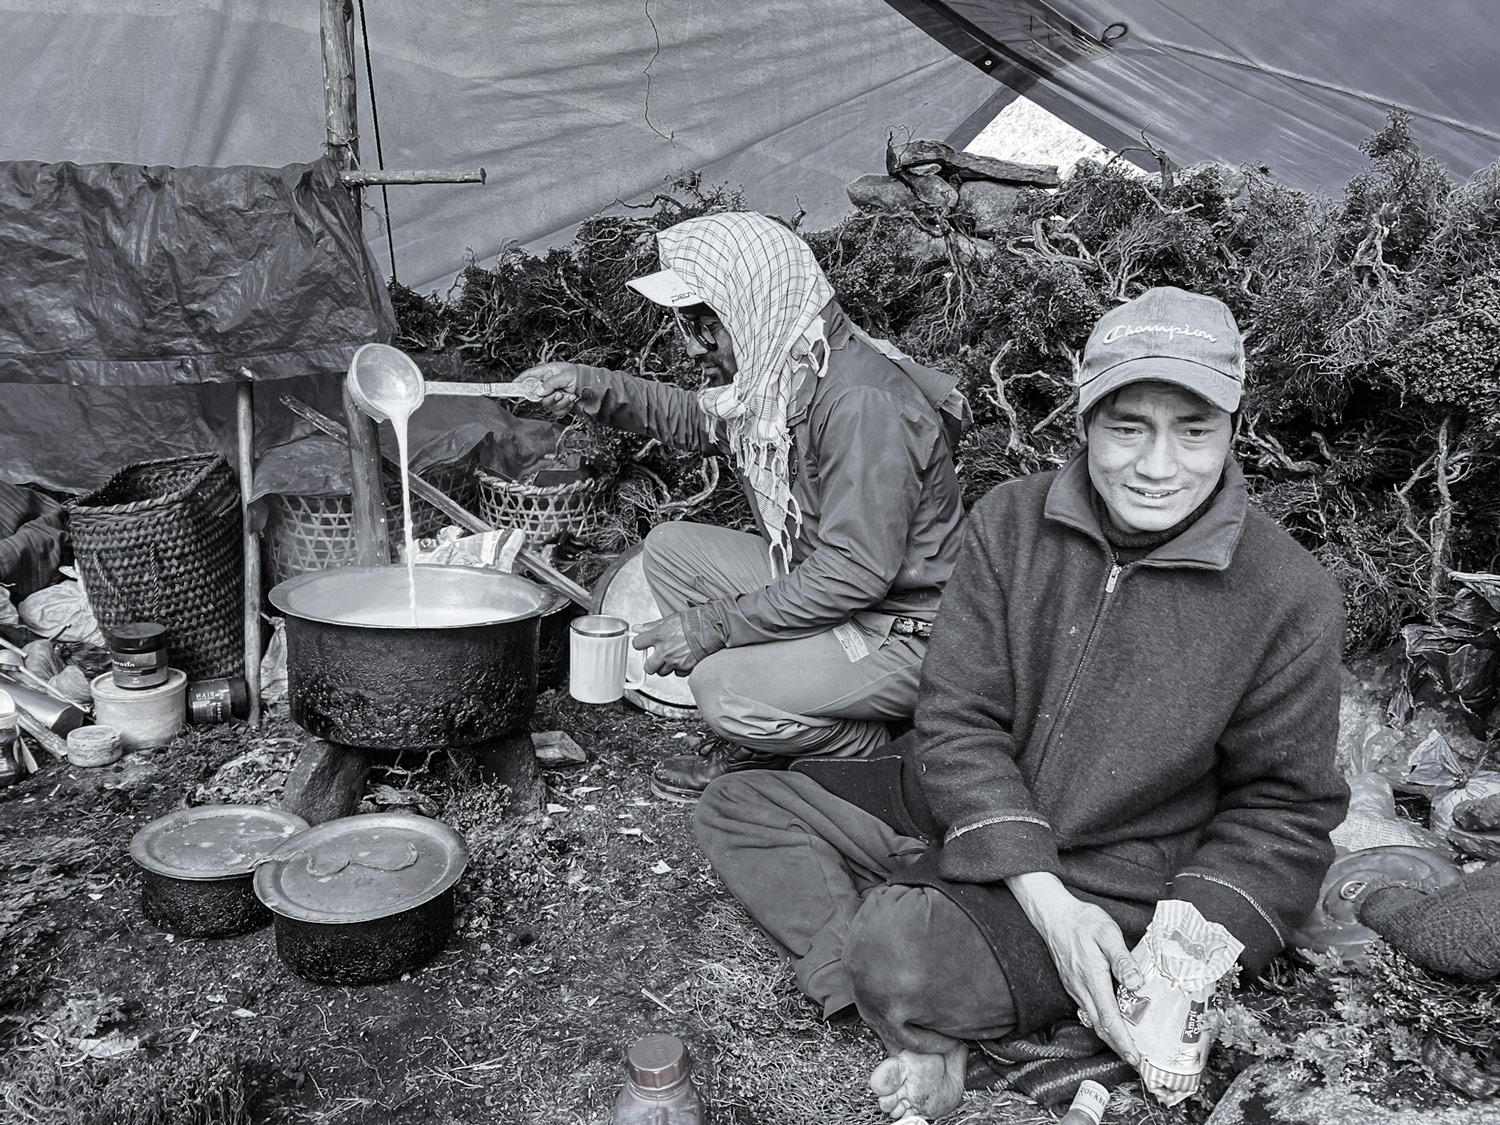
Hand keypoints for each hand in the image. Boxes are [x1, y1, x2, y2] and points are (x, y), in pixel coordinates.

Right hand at [519, 361, 581, 414]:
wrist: (593, 388)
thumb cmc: (580, 376)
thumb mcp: (565, 375)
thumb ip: (551, 383)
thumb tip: (539, 391)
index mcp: (547, 372)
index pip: (529, 376)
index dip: (520, 381)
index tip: (513, 386)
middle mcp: (548, 384)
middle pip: (537, 395)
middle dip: (549, 397)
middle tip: (559, 394)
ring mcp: (552, 395)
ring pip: (547, 404)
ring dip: (560, 402)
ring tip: (570, 395)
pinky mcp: (558, 404)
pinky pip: (556, 411)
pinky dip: (565, 407)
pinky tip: (571, 400)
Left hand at [633, 615, 697, 676]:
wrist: (710, 628)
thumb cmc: (692, 622)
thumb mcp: (669, 619)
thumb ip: (651, 626)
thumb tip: (637, 628)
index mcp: (658, 636)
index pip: (637, 644)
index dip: (639, 644)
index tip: (642, 644)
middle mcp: (665, 651)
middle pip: (648, 667)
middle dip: (650, 663)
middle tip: (655, 657)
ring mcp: (675, 661)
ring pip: (662, 672)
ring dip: (664, 666)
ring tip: (670, 657)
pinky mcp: (685, 667)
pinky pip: (677, 673)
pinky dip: (678, 668)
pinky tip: (681, 659)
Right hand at [1006, 872, 1142, 1066]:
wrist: (1055, 915)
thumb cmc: (1082, 921)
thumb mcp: (1107, 932)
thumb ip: (1122, 959)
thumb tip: (1136, 984)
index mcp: (1092, 978)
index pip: (1109, 1017)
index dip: (1123, 1041)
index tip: (1134, 1057)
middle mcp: (1081, 988)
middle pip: (1100, 1026)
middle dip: (1119, 1046)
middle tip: (1137, 1060)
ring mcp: (1075, 988)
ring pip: (1093, 1020)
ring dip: (1111, 1036)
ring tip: (1129, 1046)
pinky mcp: (1073, 984)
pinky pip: (1088, 1010)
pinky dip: (1101, 1022)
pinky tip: (1112, 1022)